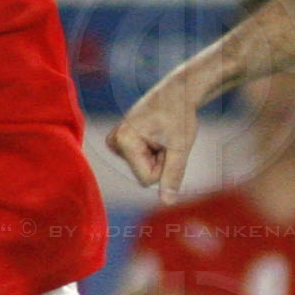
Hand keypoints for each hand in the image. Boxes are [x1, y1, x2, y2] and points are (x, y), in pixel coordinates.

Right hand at [110, 73, 209, 199]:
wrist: (178, 92)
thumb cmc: (180, 116)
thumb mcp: (180, 148)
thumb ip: (173, 176)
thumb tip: (167, 203)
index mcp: (124, 141)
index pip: (147, 180)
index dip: (164, 166)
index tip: (168, 144)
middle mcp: (114, 141)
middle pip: (143, 174)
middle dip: (160, 161)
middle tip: (166, 138)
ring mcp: (115, 140)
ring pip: (142, 168)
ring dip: (157, 155)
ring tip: (162, 134)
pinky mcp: (120, 139)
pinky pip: (139, 159)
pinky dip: (152, 150)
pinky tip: (154, 133)